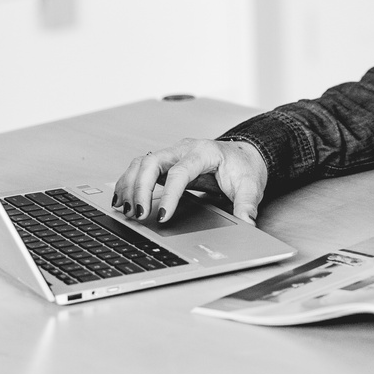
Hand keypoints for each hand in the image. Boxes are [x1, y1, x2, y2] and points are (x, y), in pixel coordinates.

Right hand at [110, 139, 268, 224]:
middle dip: (140, 188)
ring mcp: (172, 154)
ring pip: (141, 163)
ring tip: (127, 210)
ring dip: (130, 185)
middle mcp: (184, 149)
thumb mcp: (251, 186)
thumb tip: (246, 224)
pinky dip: (128, 182)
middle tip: (138, 214)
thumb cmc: (244, 167)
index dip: (169, 194)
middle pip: (152, 162)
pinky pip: (140, 168)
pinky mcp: (165, 163)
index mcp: (204, 152)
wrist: (244, 154)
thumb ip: (247, 205)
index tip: (163, 216)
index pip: (180, 171)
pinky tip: (123, 199)